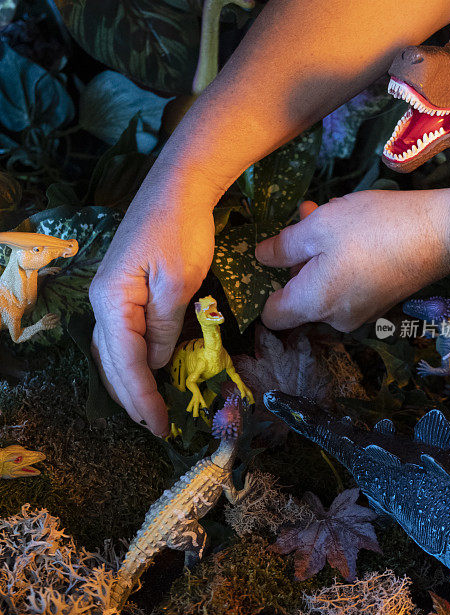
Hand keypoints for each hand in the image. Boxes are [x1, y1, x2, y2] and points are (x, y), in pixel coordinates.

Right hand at [90, 189, 215, 435]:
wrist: (178, 187)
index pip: (126, 362)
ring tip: (145, 410)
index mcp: (112, 302)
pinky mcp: (123, 290)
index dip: (143, 397)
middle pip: (111, 362)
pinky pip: (121, 336)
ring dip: (127, 384)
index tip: (161, 425)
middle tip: (155, 427)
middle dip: (132, 398)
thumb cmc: (180, 230)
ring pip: (111, 352)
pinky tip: (141, 374)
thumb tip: (154, 363)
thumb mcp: (178, 283)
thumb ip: (164, 328)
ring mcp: (110, 295)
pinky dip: (130, 361)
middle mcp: (103, 302)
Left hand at [255, 188, 449, 332]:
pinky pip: (347, 285)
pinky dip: (342, 261)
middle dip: (297, 259)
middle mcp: (335, 319)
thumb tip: (260, 258)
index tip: (268, 260)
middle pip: (299, 297)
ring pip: (324, 286)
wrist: (442, 233)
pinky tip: (354, 228)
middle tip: (305, 217)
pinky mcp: (381, 302)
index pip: (272, 316)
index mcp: (314, 304)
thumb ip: (283, 246)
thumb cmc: (373, 227)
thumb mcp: (319, 226)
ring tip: (329, 214)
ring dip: (320, 253)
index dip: (263, 289)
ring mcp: (361, 313)